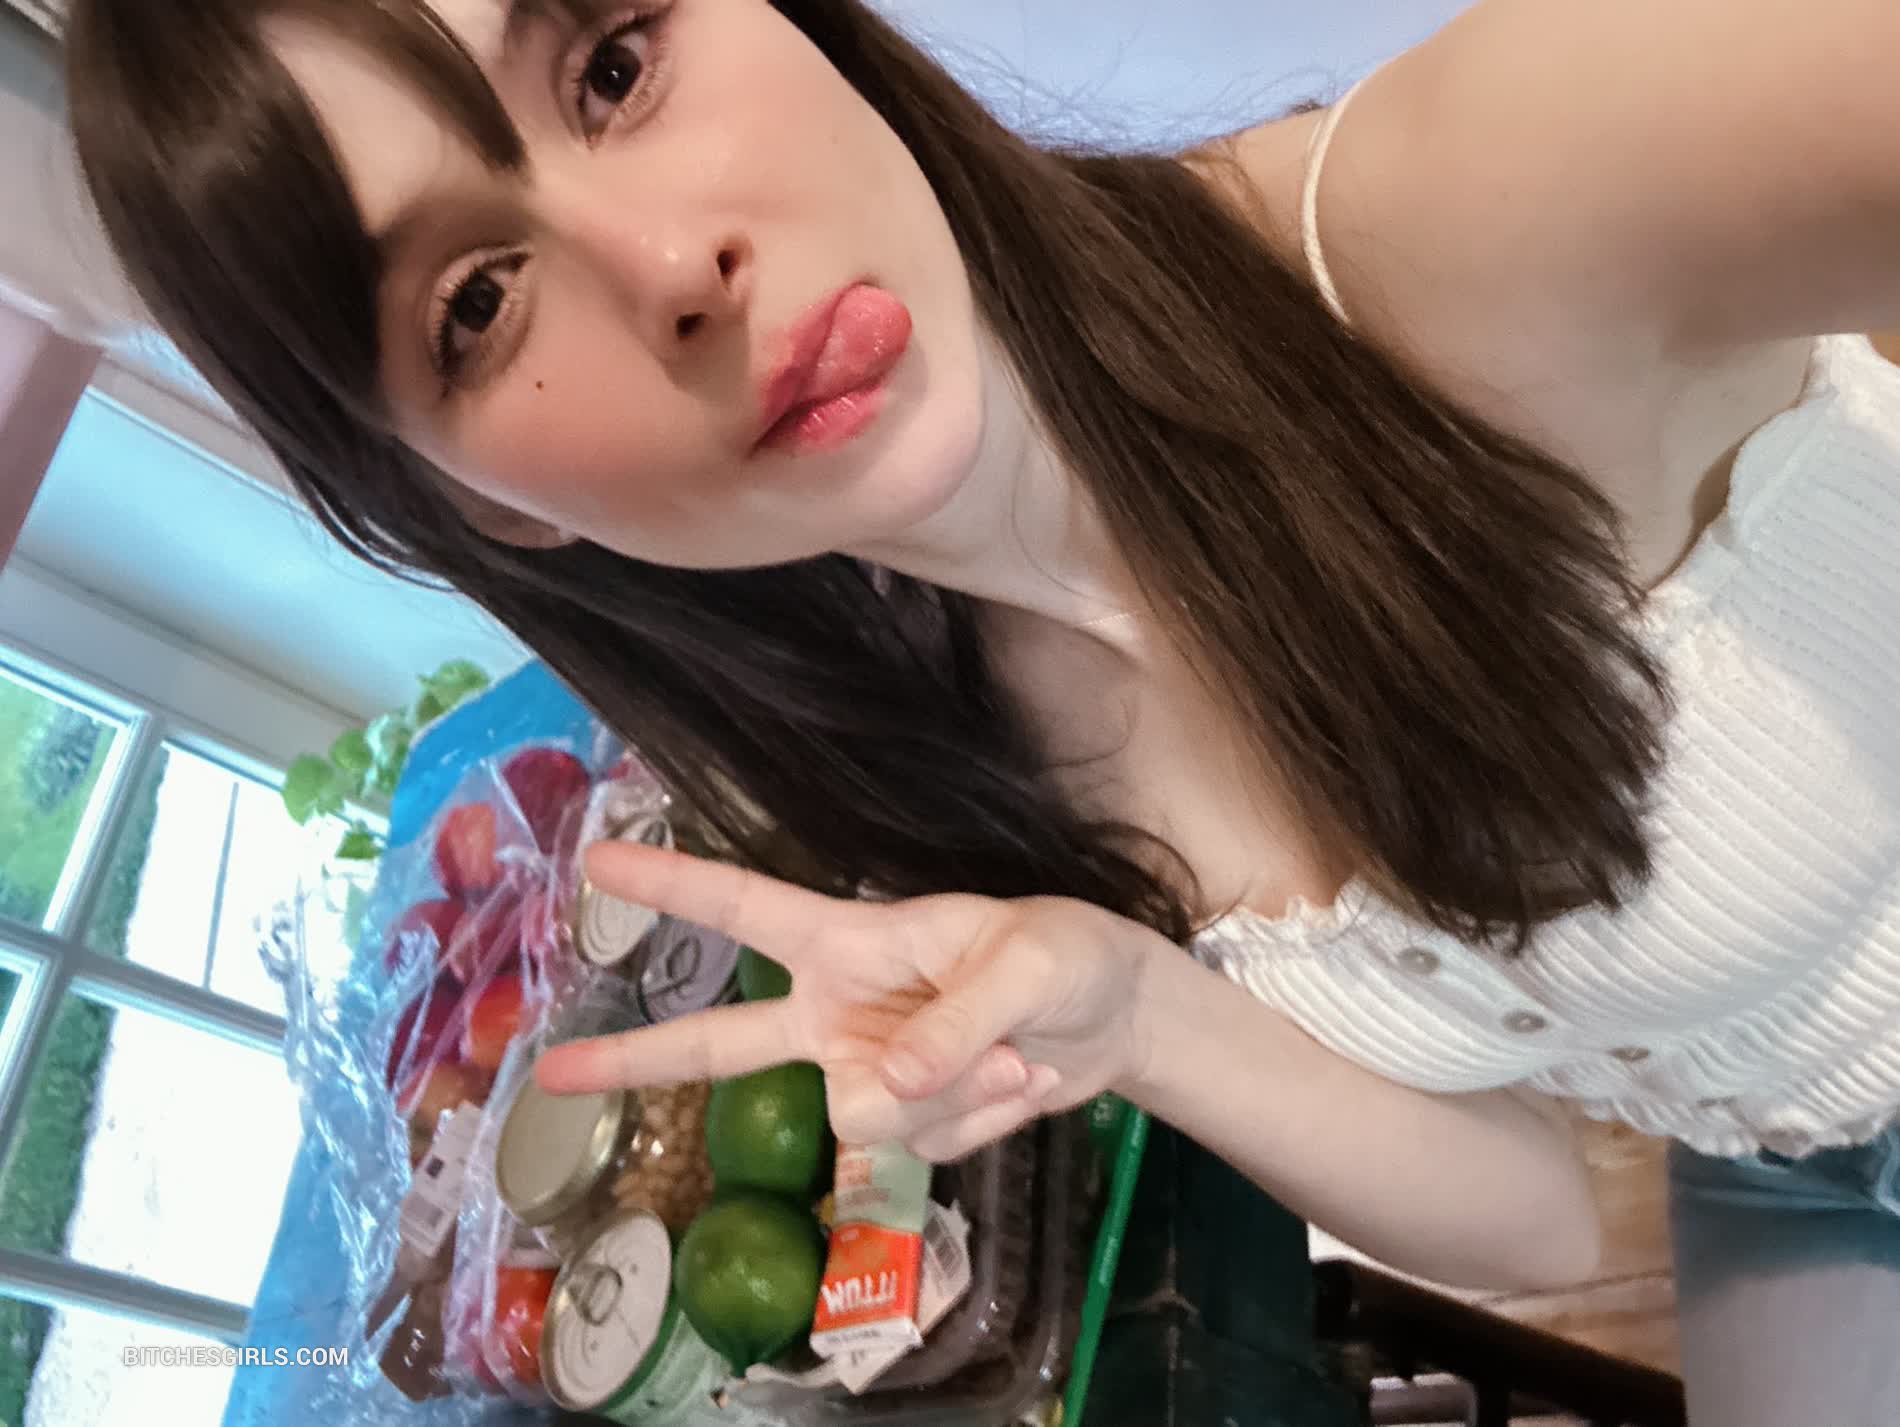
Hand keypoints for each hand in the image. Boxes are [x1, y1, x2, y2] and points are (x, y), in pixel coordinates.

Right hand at [534, 841, 1164, 1161]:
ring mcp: (867, 1072)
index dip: (672, 883)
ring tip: (1011, 1049)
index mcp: (850, 939)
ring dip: (954, 1095)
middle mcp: (838, 1011)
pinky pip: (921, 1148)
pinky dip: (981, 1121)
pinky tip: (1014, 1082)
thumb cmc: (1065, 954)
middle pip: (721, 1044)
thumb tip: (880, 1093)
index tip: (596, 859)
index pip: (745, 908)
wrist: (1116, 1021)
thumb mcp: (1024, 962)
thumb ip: (952, 1020)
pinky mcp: (909, 1123)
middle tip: (550, 1074)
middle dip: (636, 1060)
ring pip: (864, 1119)